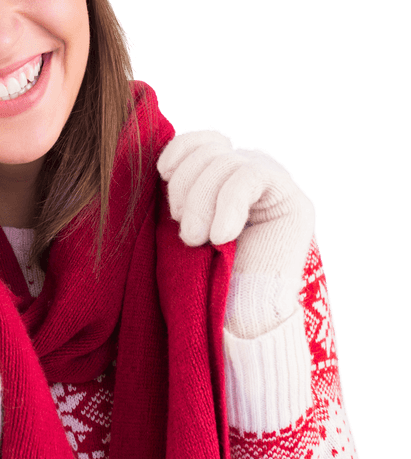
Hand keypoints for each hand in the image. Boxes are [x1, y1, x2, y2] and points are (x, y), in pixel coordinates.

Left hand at [158, 129, 315, 335]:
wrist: (237, 320)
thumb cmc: (203, 277)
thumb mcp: (183, 222)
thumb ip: (182, 189)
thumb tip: (163, 160)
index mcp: (225, 177)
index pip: (204, 139)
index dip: (180, 149)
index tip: (163, 175)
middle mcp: (253, 175)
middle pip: (212, 150)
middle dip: (187, 187)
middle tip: (186, 233)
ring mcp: (276, 187)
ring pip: (228, 161)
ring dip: (202, 201)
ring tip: (198, 240)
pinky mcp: (295, 202)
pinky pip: (252, 176)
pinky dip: (229, 204)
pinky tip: (222, 237)